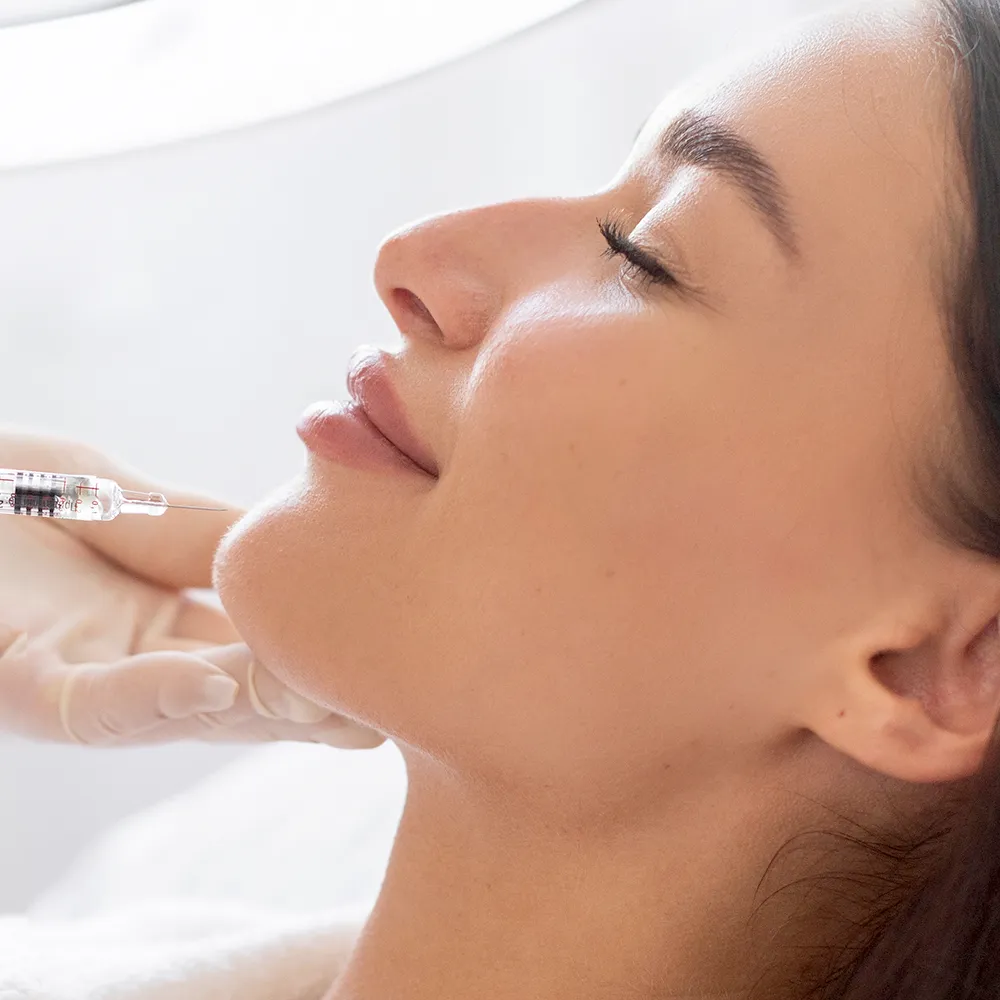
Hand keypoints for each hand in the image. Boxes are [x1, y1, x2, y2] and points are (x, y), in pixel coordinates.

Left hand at [0, 426, 384, 748]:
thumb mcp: (112, 489)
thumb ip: (201, 525)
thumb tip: (314, 538)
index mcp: (168, 621)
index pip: (272, 638)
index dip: (338, 643)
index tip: (412, 646)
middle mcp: (141, 667)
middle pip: (252, 690)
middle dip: (325, 695)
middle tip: (411, 705)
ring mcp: (88, 686)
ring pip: (196, 709)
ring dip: (268, 706)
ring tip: (343, 701)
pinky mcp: (26, 690)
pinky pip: (104, 703)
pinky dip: (161, 694)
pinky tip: (219, 677)